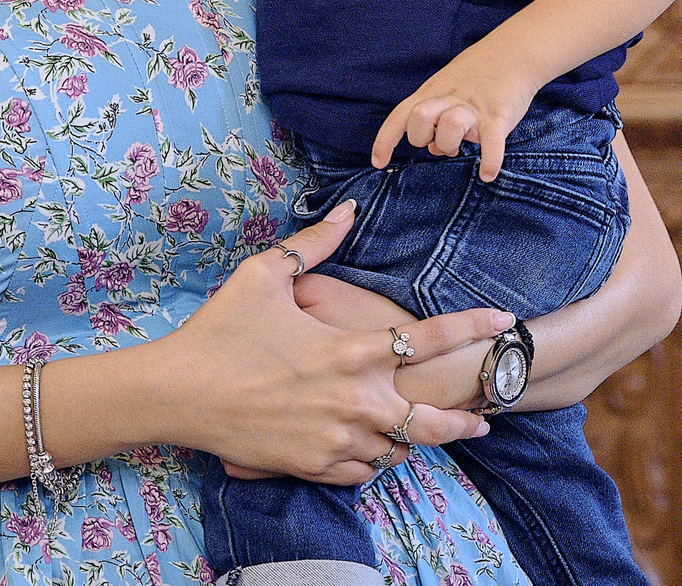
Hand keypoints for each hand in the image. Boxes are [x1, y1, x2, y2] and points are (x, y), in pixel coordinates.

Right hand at [162, 201, 508, 483]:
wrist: (177, 393)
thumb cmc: (220, 329)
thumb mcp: (265, 273)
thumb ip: (315, 243)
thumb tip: (348, 209)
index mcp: (349, 351)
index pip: (428, 340)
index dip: (472, 329)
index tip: (504, 320)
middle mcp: (353, 401)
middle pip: (431, 422)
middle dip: (465, 419)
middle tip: (485, 415)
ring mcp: (334, 440)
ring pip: (396, 451)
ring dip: (412, 440)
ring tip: (424, 432)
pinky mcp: (312, 466)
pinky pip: (360, 471)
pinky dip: (372, 460)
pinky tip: (373, 449)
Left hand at [369, 50, 540, 180]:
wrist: (514, 53)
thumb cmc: (478, 75)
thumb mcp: (448, 90)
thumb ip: (436, 117)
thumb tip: (434, 150)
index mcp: (432, 92)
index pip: (401, 115)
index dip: (386, 139)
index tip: (378, 162)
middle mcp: (449, 97)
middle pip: (419, 118)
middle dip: (420, 138)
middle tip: (437, 143)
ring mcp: (474, 106)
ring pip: (450, 125)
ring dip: (449, 144)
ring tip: (459, 148)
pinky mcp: (499, 115)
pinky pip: (491, 141)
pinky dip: (489, 161)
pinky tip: (487, 174)